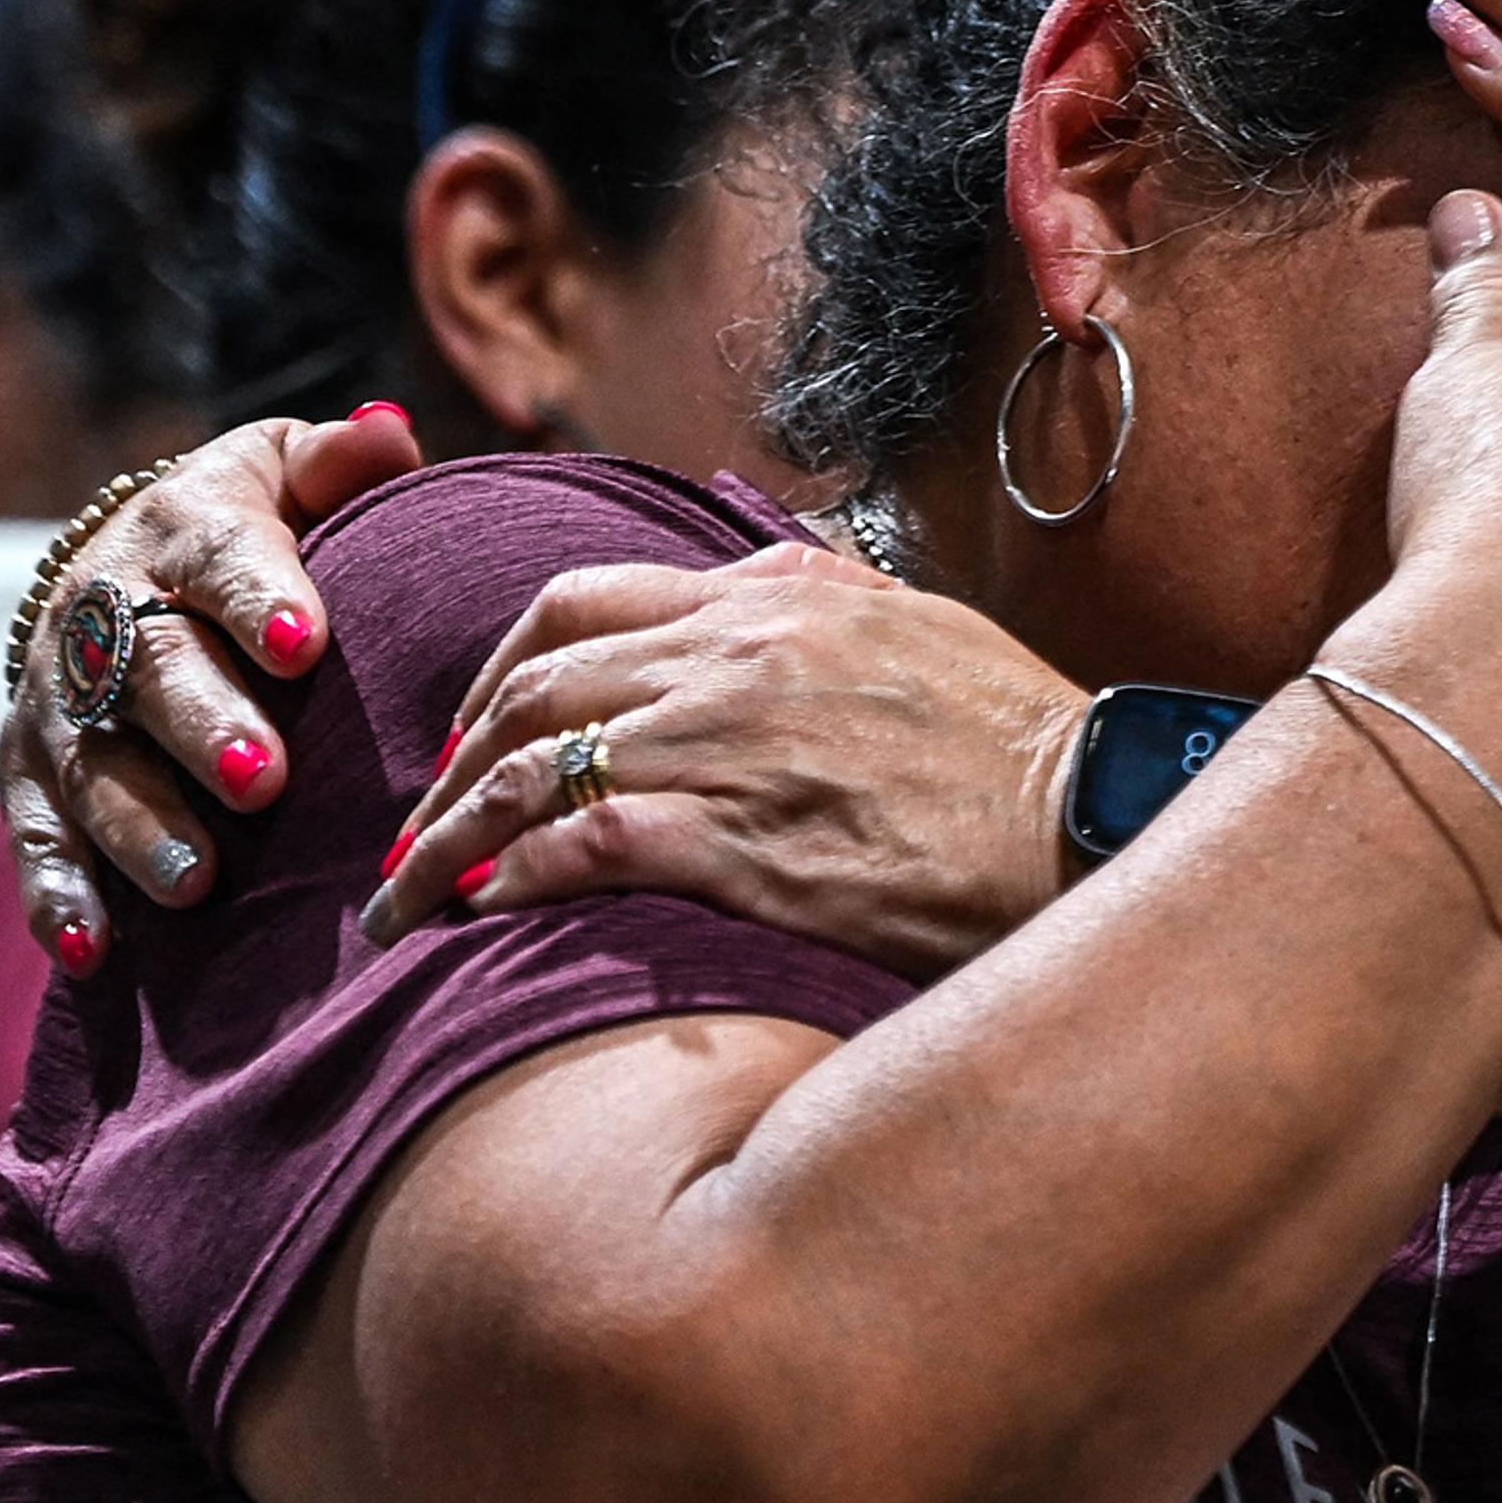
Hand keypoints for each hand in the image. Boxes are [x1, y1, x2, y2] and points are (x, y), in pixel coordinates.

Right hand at [0, 403, 424, 970]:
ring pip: (91, 765)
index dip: (262, 599)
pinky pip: (35, 836)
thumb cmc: (256, 524)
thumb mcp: (291, 473)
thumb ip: (343, 463)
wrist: (133, 569)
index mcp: (183, 530)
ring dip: (141, 825)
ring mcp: (59, 699)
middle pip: (149, 670)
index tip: (310, 644)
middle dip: (203, 725)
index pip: (222, 558)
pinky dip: (58, 893)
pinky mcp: (30, 772)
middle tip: (265, 779)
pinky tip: (94, 947)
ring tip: (199, 882)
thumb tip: (392, 432)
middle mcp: (104, 612)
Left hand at [366, 545, 1087, 975]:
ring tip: (410, 897)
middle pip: (532, 686)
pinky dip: (513, 877)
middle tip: (417, 829)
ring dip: (450, 837)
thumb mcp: (915, 626)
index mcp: (774, 597)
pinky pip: (582, 847)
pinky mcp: (743, 843)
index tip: (474, 732)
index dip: (496, 670)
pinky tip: (484, 915)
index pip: (580, 602)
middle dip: (452, 760)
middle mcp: (736, 655)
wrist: (1091, 813)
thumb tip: (756, 587)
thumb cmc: (1017, 741)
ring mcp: (733, 745)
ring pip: (535, 768)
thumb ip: (819, 601)